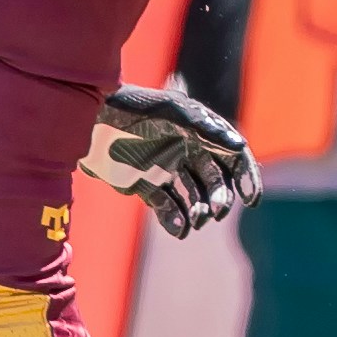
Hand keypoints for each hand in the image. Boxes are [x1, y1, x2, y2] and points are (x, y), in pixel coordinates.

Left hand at [84, 85, 258, 238]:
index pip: (233, 156)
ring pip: (194, 197)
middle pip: (217, 181)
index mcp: (199, 131)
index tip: (251, 198)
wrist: (86, 118)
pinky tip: (179, 229)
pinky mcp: (145, 184)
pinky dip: (175, 219)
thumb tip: (240, 147)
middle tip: (216, 212)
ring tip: (195, 220)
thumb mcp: (170, 111)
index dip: (246, 177)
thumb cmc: (131, 107)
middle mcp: (187, 150)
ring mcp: (166, 168)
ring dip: (200, 211)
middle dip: (221, 198)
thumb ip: (205, 127)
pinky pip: (168, 206)